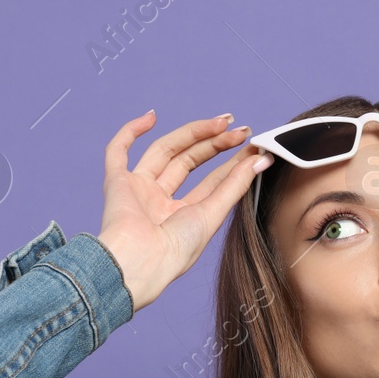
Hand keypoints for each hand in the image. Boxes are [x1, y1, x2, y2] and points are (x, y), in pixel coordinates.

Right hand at [97, 110, 271, 312]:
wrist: (141, 261)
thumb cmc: (176, 251)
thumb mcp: (213, 214)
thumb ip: (235, 185)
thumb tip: (262, 159)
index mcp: (182, 215)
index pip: (210, 180)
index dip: (231, 161)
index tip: (252, 145)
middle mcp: (159, 201)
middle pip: (188, 161)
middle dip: (214, 143)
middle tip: (239, 129)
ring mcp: (138, 190)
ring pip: (163, 150)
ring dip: (190, 132)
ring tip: (220, 121)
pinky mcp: (117, 183)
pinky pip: (117, 150)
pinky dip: (130, 131)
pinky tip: (151, 116)